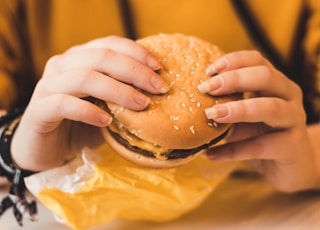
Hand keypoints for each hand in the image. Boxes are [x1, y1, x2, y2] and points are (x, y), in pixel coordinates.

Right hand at [11, 36, 168, 170]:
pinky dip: (88, 111)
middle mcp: (62, 65)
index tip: (159, 68)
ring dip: (118, 90)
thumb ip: (124, 94)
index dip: (136, 52)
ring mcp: (47, 85)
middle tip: (159, 88)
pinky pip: (63, 104)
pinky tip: (107, 121)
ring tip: (141, 105)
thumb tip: (158, 89)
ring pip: (84, 77)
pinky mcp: (38, 109)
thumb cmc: (83, 125)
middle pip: (101, 57)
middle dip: (134, 71)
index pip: (109, 44)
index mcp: (79, 58)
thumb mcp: (108, 106)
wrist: (49, 149)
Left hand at [198, 50, 319, 192]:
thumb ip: (227, 111)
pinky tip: (210, 154)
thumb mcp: (241, 121)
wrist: (291, 166)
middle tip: (206, 88)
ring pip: (271, 108)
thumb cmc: (262, 136)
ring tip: (211, 115)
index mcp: (275, 83)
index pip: (257, 61)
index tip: (208, 70)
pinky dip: (232, 150)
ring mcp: (294, 120)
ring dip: (239, 110)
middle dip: (234, 80)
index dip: (233, 61)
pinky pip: (260, 146)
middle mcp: (288, 96)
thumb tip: (199, 108)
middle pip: (266, 77)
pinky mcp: (292, 146)